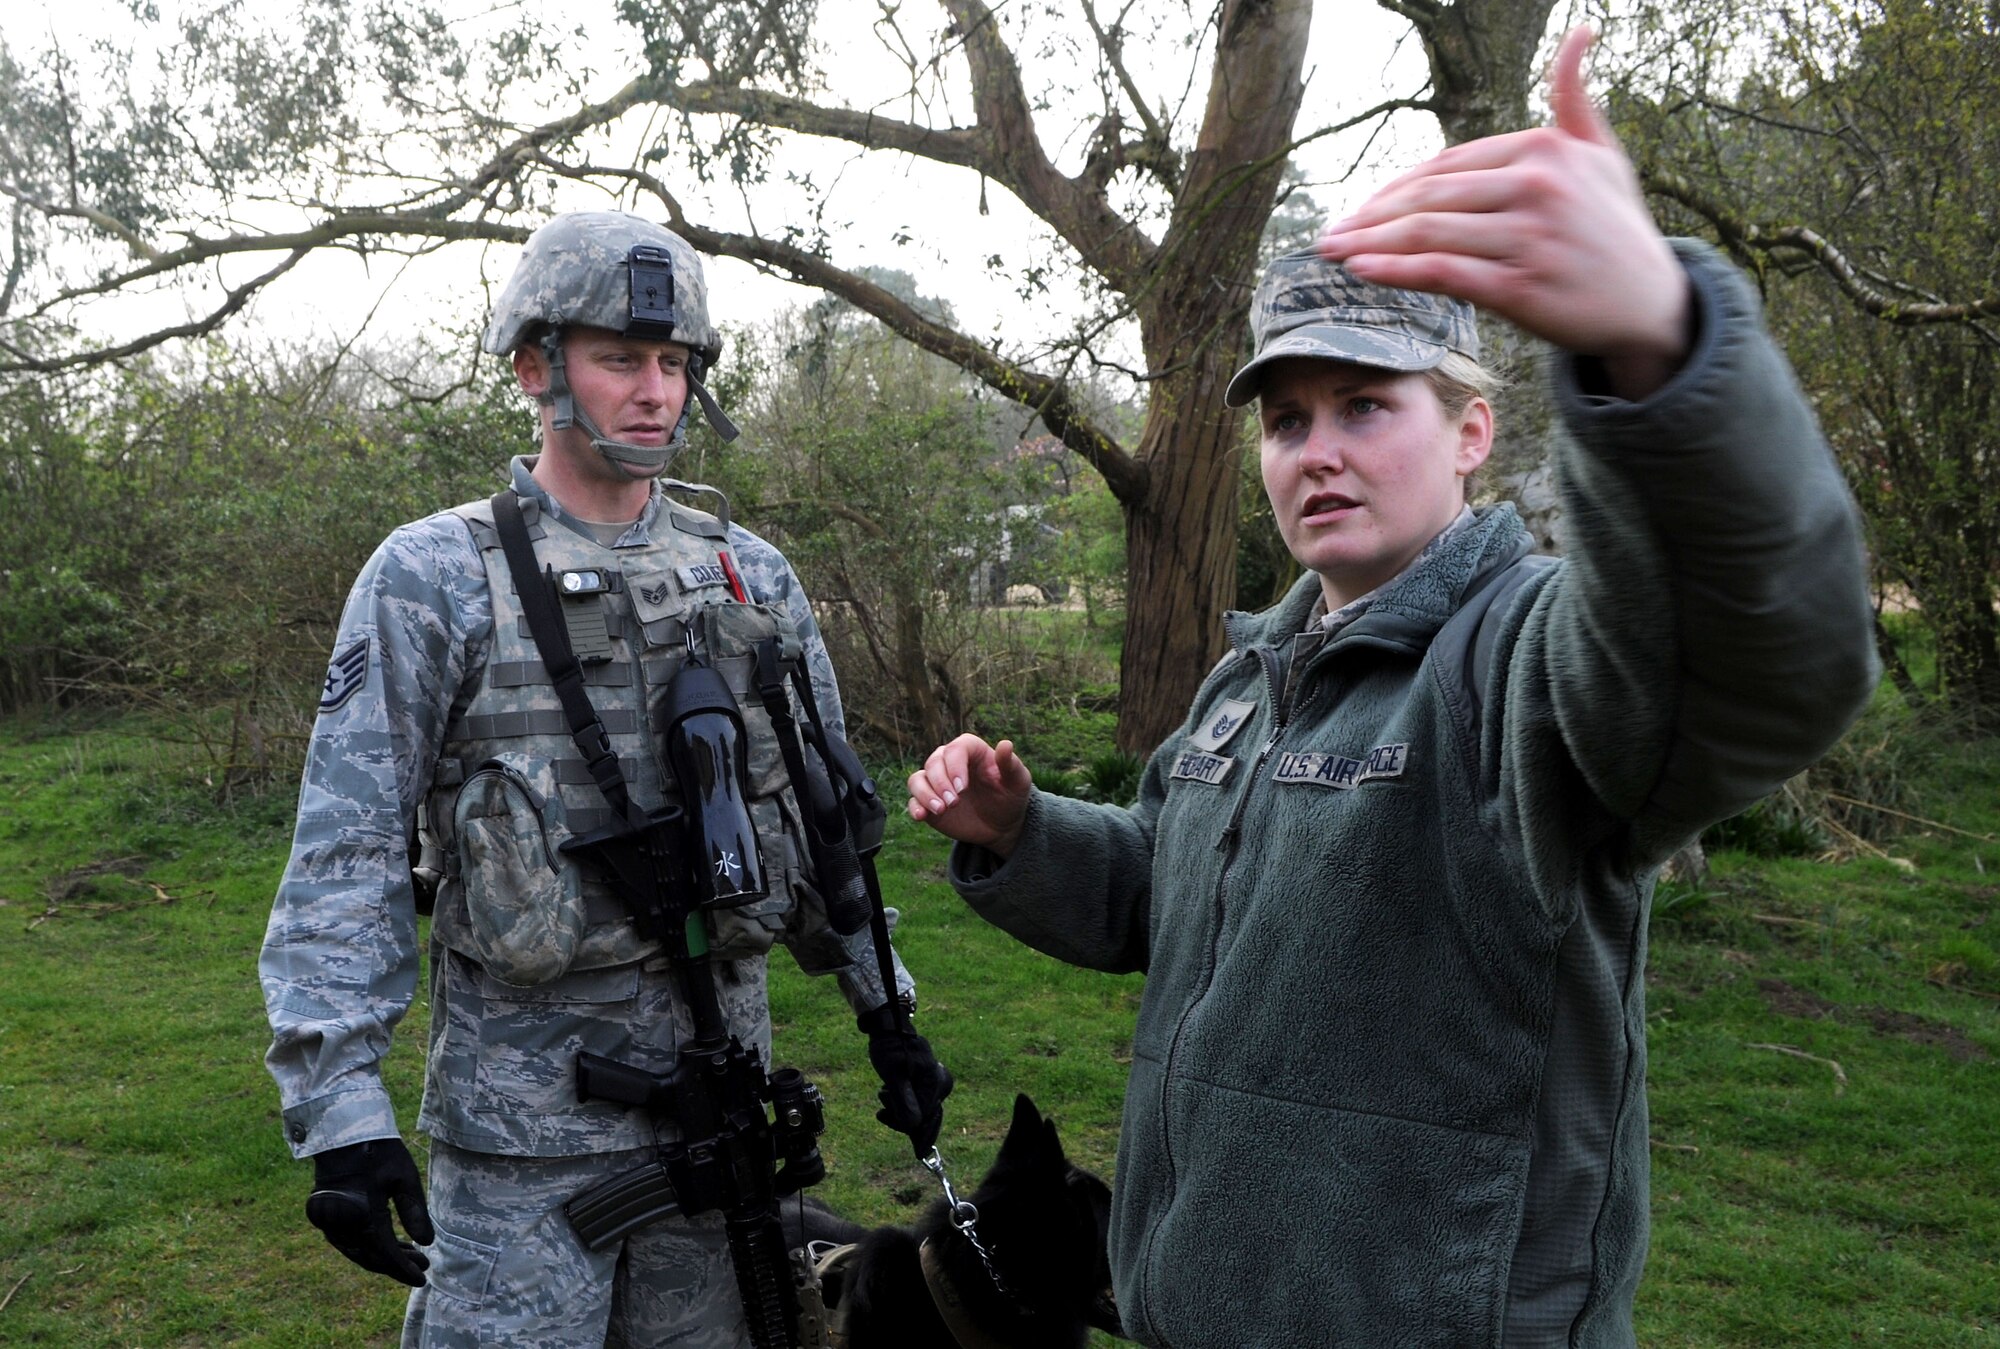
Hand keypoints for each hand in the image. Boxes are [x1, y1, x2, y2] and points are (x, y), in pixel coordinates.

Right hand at [305, 1138, 434, 1286]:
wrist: (342, 1135)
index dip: (405, 1269)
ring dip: (385, 1257)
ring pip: (361, 1252)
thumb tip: (427, 1243)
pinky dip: (371, 1247)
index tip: (423, 1278)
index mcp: (364, 1218)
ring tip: (413, 1256)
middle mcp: (344, 1227)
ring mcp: (332, 1225)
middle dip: (399, 1265)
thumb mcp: (404, 1178)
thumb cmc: (377, 1152)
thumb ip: (415, 1212)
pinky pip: (351, 1243)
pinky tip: (391, 1244)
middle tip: (424, 1266)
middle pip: (373, 1257)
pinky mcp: (329, 1219)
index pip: (387, 1255)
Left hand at [859, 1002, 954, 1156]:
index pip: (921, 1118)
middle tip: (882, 1103)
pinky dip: (905, 1103)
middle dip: (901, 1116)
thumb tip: (913, 1126)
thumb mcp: (893, 1075)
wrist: (890, 1029)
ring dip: (900, 1108)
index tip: (881, 1114)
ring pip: (920, 1110)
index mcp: (935, 1083)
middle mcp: (941, 1084)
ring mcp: (938, 1083)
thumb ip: (903, 1101)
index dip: (900, 1122)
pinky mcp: (931, 1082)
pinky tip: (891, 1093)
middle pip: (923, 1117)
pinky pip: (920, 1102)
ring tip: (885, 1090)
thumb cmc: (890, 1049)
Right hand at [906, 734, 1033, 857]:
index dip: (955, 766)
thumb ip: (1011, 764)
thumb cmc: (1011, 796)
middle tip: (955, 803)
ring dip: (925, 794)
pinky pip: (913, 800)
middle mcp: (950, 763)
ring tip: (940, 810)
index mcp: (971, 751)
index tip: (962, 787)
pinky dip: (915, 806)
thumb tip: (1005, 744)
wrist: (1001, 824)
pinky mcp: (928, 801)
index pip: (955, 748)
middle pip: (933, 762)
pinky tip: (922, 817)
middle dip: (941, 783)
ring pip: (918, 779)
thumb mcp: (1018, 782)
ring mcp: (937, 783)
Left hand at [1317, 26, 1690, 398]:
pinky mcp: (1520, 287)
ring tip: (1333, 252)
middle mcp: (1535, 187)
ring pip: (1428, 234)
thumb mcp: (1603, 152)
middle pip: (1429, 198)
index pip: (1447, 165)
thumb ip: (1575, 97)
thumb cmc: (1617, 227)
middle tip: (1331, 232)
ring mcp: (1527, 237)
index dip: (1396, 189)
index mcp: (1543, 149)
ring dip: (1370, 243)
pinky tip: (1362, 270)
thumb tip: (1579, 33)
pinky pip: (1442, 274)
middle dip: (1371, 216)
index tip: (1363, 208)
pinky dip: (1396, 271)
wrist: (1652, 302)